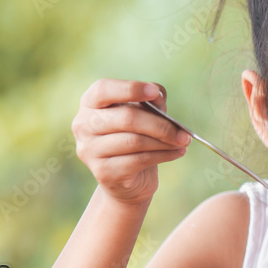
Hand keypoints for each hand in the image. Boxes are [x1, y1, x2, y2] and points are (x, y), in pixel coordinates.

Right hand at [72, 79, 189, 205]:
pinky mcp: (103, 172)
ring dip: (165, 142)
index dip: (130, 89)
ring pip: (135, 141)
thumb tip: (157, 94)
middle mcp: (83, 125)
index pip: (104, 89)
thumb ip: (150, 101)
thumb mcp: (144, 114)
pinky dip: (163, 155)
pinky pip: (139, 160)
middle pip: (126, 118)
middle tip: (184, 132)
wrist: (128, 178)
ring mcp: (90, 150)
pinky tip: (177, 153)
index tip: (154, 93)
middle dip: (161, 125)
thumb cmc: (136, 137)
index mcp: (90, 103)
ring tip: (183, 142)